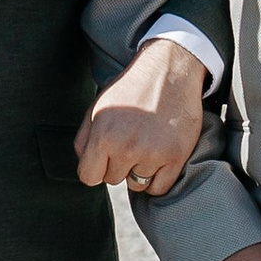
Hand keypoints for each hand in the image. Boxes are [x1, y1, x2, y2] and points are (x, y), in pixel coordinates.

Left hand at [75, 40, 206, 196]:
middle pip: (113, 180)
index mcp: (103, 136)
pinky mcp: (176, 157)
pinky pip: (159, 188)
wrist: (170, 71)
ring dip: (139, 171)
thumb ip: (84, 139)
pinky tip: (159, 157)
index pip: (89, 177)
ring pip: (137, 185)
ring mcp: (153, 154)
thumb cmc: (131, 89)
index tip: (105, 157)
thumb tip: (85, 165)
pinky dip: (158, 179)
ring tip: (147, 144)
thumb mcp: (98, 107)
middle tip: (131, 141)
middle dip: (118, 165)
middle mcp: (127, 148)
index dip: (96, 168)